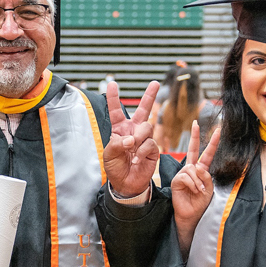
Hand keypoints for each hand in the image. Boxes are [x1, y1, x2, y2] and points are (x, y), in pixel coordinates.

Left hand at [103, 81, 160, 196]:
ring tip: (132, 148)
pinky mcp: (153, 149)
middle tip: (155, 83)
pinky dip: (142, 150)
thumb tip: (131, 139)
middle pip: (143, 110)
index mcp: (119, 129)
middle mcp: (133, 131)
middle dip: (150, 96)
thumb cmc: (115, 168)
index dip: (113, 97)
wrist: (126, 184)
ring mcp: (144, 139)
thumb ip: (117, 144)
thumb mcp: (109, 155)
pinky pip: (150, 143)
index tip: (112, 83)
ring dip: (138, 137)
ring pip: (146, 127)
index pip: (116, 111)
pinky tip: (137, 159)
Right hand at [171, 125, 219, 256]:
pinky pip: (186, 176)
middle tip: (196, 123)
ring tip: (199, 191)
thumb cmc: (200, 202)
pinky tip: (193, 191)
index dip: (212, 143)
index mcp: (201, 170)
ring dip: (199, 181)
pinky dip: (193, 184)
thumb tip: (197, 167)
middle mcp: (190, 169)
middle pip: (192, 150)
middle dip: (194, 136)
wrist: (191, 215)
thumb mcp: (209, 188)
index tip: (217, 130)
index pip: (207, 154)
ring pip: (192, 168)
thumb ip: (206, 176)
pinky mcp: (176, 180)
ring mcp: (182, 174)